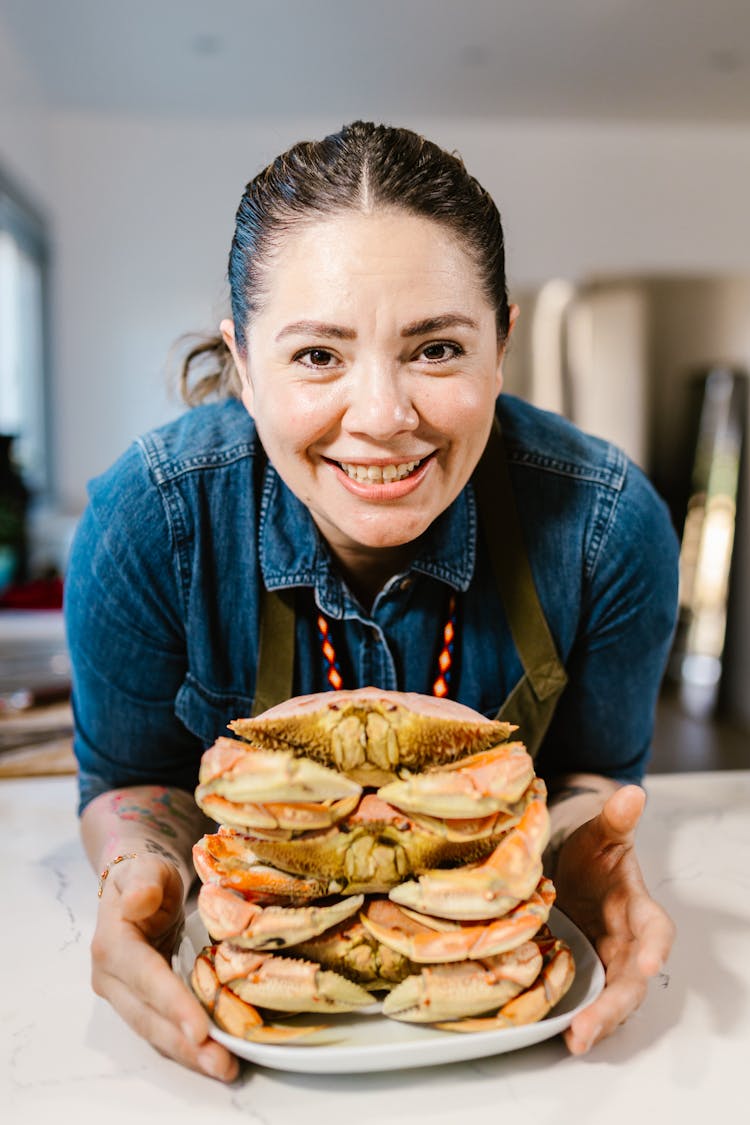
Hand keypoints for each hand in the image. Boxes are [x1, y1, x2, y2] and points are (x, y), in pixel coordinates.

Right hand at [91, 854, 238, 1080]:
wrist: (137, 885)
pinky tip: (216, 1056)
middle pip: (148, 1017)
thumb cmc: (146, 874)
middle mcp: (111, 978)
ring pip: (155, 1031)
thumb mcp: (147, 867)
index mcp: (112, 945)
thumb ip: (144, 881)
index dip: (171, 1003)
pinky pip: (163, 1027)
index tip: (199, 1029)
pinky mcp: (142, 1003)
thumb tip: (138, 901)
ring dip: (188, 1054)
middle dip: (184, 1043)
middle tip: (221, 1063)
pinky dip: (187, 1045)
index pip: (145, 979)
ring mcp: (124, 995)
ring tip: (223, 1068)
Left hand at [551, 784, 674, 1054]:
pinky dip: (574, 1017)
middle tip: (591, 1027)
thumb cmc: (588, 852)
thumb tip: (631, 793)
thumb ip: (615, 820)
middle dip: (614, 1005)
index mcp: (636, 907)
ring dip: (596, 1021)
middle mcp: (625, 941)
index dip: (653, 948)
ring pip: (610, 999)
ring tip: (576, 1040)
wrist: (565, 865)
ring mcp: (603, 961)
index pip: (655, 930)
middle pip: (631, 980)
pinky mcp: (580, 974)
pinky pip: (583, 1000)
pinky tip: (557, 1033)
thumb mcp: (599, 834)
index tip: (647, 964)